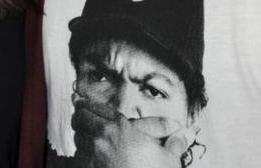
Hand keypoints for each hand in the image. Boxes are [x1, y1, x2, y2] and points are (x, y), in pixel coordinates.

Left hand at [72, 100, 195, 167]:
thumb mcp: (168, 159)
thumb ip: (173, 142)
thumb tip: (182, 133)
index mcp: (120, 128)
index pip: (96, 107)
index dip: (89, 104)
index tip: (84, 102)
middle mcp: (102, 138)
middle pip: (80, 117)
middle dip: (81, 116)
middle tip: (83, 117)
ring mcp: (92, 156)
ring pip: (78, 136)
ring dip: (81, 135)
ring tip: (87, 136)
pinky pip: (78, 156)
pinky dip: (81, 154)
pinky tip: (90, 157)